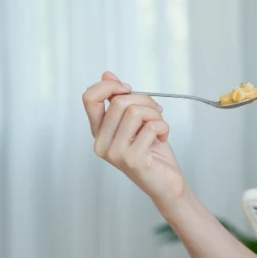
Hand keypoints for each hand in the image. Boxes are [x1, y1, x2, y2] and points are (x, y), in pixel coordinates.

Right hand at [82, 71, 186, 214]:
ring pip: (135, 112)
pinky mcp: (131, 160)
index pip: (89, 98)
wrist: (167, 183)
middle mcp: (101, 144)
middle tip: (157, 111)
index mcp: (99, 132)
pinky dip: (164, 128)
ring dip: (155, 114)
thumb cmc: (153, 153)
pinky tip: (163, 138)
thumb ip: (120, 101)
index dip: (110, 86)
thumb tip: (107, 74)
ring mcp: (115, 153)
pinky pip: (150, 127)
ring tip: (160, 126)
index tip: (129, 89)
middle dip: (145, 100)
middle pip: (119, 102)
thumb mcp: (136, 122)